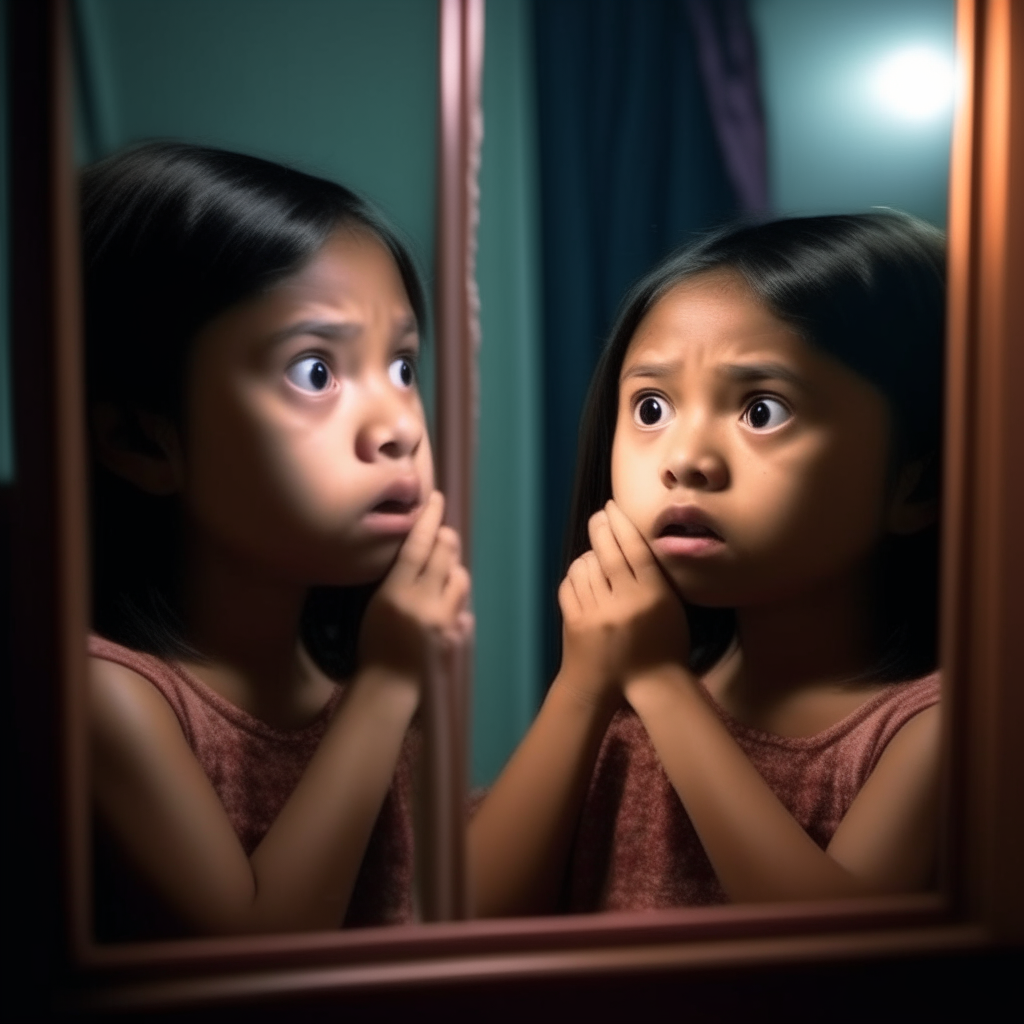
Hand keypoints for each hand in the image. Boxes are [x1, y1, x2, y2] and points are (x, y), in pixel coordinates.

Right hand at [358, 491, 472, 691]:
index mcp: (396, 593)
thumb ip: (398, 578)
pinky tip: (445, 607)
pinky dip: (457, 603)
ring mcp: (444, 620)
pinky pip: (465, 608)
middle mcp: (424, 603)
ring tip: (442, 573)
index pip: (417, 545)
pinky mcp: (455, 636)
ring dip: (454, 569)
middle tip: (441, 533)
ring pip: (461, 577)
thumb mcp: (374, 606)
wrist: (387, 686)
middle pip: (445, 554)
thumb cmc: (372, 644)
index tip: (436, 499)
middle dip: (446, 538)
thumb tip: (423, 550)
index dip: (428, 519)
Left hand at [558, 500, 688, 703]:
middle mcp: (624, 604)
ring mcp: (597, 615)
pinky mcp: (576, 624)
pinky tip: (584, 575)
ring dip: (589, 554)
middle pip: (608, 551)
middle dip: (601, 527)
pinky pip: (570, 584)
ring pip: (585, 565)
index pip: (635, 548)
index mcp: (653, 597)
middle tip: (600, 516)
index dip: (622, 522)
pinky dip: (576, 575)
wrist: (641, 684)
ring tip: (596, 553)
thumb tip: (633, 538)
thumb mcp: (671, 608)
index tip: (613, 505)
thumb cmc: (664, 643)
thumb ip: (656, 576)